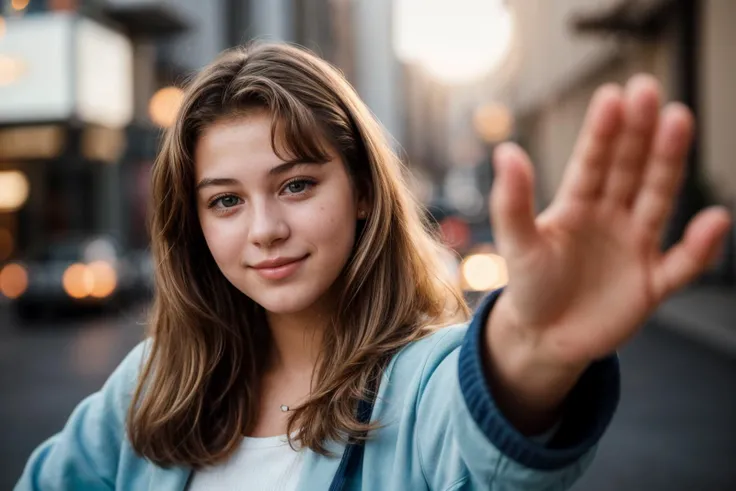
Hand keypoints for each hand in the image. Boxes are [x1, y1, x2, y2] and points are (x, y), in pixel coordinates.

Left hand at [488, 74, 731, 369]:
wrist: (544, 339)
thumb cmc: (528, 288)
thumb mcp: (517, 245)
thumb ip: (512, 203)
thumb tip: (506, 151)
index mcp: (576, 205)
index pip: (592, 161)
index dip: (602, 130)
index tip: (613, 95)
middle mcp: (610, 217)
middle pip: (629, 168)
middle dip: (639, 131)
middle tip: (648, 90)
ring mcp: (635, 247)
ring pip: (657, 198)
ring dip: (668, 164)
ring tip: (678, 121)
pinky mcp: (652, 283)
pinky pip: (683, 263)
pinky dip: (700, 247)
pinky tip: (715, 220)